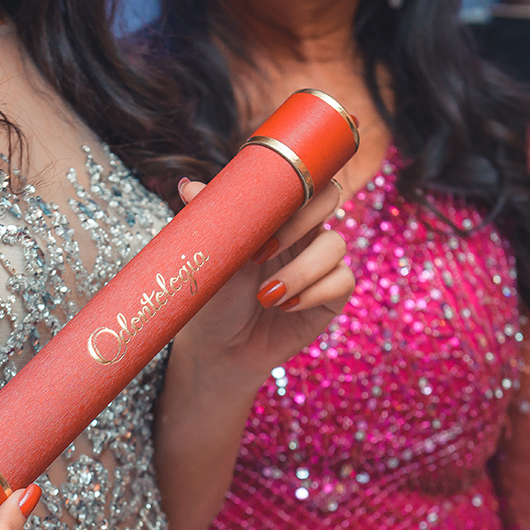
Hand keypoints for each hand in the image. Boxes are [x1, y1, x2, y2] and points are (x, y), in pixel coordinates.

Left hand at [173, 178, 352, 390]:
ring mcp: (320, 263)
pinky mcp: (332, 296)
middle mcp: (303, 233)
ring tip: (265, 296)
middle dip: (300, 223)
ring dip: (300, 270)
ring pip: (335, 245)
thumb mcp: (209, 261)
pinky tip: (285, 307)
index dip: (292, 189)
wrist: (217, 349)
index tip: (259, 219)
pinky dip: (314, 293)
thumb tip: (186, 186)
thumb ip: (207, 221)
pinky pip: (343, 280)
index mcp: (277, 215)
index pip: (302, 179)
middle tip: (261, 254)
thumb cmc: (212, 299)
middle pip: (330, 197)